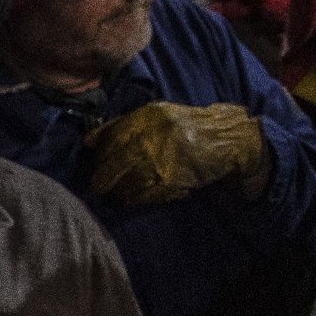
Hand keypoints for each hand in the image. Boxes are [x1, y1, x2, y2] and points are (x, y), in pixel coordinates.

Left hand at [85, 101, 264, 205]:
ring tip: (113, 195)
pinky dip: (134, 199)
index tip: (94, 163)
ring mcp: (160, 160)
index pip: (109, 139)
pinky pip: (144, 194)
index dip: (98, 155)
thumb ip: (122, 124)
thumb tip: (88, 140)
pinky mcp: (171, 179)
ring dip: (116, 192)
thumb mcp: (156, 115)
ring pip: (126, 182)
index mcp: (145, 118)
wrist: (226, 138)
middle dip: (101, 180)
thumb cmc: (187, 126)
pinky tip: (130, 200)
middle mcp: (151, 138)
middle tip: (97, 187)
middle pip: (112, 164)